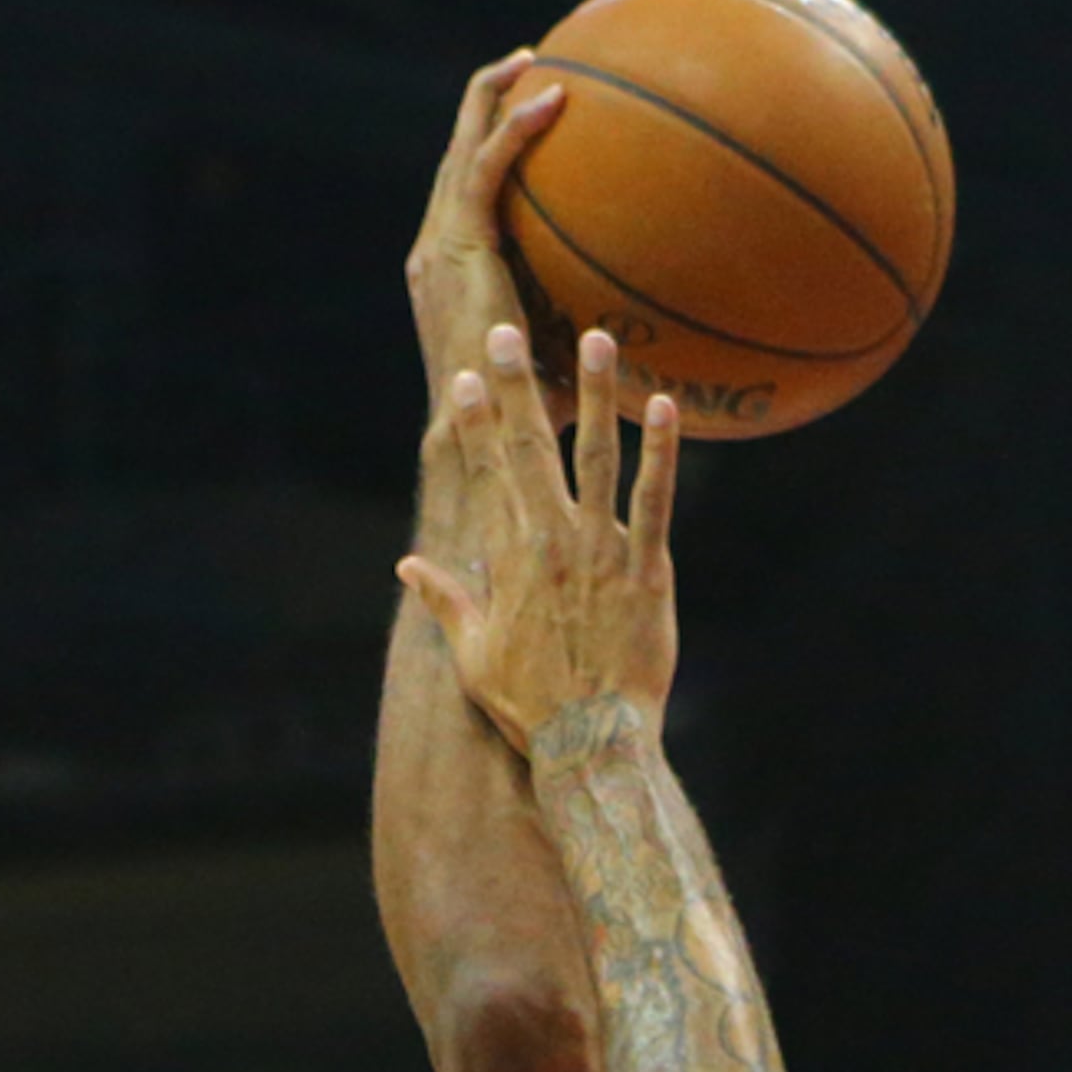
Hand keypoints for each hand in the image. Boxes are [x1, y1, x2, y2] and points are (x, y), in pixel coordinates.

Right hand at [397, 324, 679, 750]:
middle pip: (529, 449)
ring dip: (593, 395)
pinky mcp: (647, 570)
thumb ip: (444, 601)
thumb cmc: (532, 706)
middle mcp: (550, 542)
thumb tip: (408, 566)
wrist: (591, 741)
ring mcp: (600, 551)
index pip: (486, 474)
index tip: (469, 378)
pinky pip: (654, 500)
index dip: (477, 422)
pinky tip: (663, 406)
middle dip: (517, 386)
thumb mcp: (473, 654)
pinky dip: (660, 452)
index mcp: (508, 557)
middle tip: (506, 330)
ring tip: (595, 338)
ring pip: (594, 458)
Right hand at [409, 51, 571, 430]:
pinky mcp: (458, 247)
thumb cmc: (525, 425)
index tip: (529, 123)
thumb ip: (585, 346)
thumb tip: (646, 354)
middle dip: (486, 104)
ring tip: (533, 63)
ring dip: (494, 97)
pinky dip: (514, 130)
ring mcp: (440, 245)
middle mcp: (435, 251)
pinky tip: (551, 101)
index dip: (488, 150)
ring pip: (462, 146)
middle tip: (530, 69)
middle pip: (455, 155)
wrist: (481, 443)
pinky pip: (485, 169)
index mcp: (448, 273)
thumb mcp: (558, 370)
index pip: (463, 194)